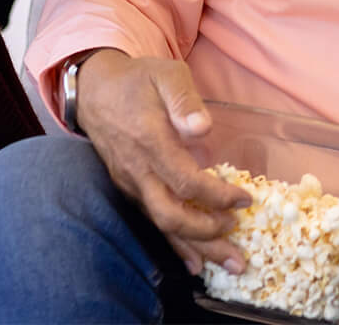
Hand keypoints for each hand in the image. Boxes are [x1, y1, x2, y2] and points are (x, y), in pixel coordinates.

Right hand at [74, 51, 249, 275]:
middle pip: (171, 215)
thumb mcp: (165, 75)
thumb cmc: (138, 80)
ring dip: (197, 248)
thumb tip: (203, 127)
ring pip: (163, 225)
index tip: (244, 199)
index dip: (216, 195)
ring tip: (230, 264)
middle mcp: (139, 170)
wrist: (95, 91)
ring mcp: (132, 184)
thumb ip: (184, 99)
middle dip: (207, 234)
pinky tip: (195, 263)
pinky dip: (176, 245)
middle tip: (239, 239)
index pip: (185, 180)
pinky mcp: (130, 189)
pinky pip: (153, 222)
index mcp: (150, 141)